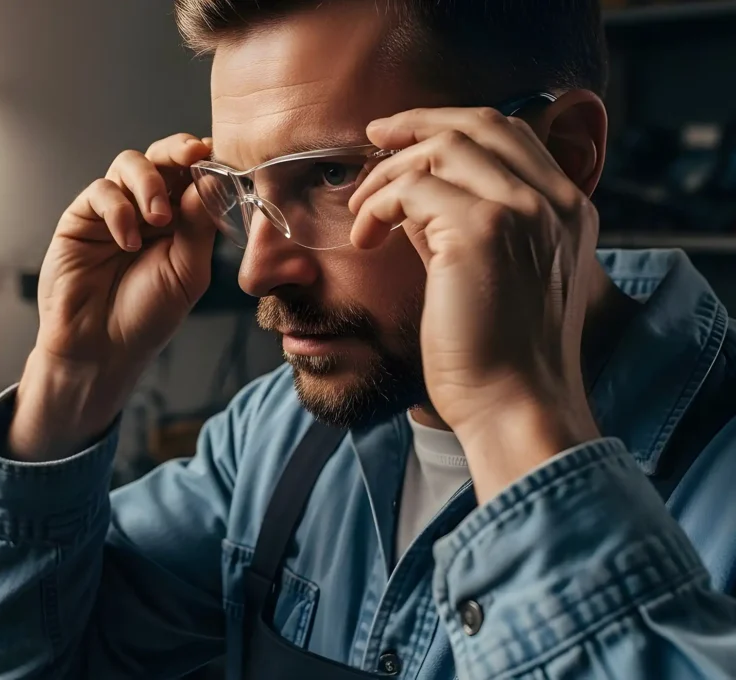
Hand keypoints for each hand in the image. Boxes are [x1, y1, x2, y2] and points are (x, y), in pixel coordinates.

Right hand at [10, 134, 215, 459]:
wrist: (102, 350)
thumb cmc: (146, 317)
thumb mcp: (187, 272)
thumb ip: (198, 226)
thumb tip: (210, 178)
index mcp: (178, 219)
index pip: (192, 174)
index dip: (205, 159)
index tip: (218, 154)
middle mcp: (145, 208)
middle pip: (161, 157)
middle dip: (178, 150)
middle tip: (193, 155)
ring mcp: (112, 210)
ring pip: (129, 164)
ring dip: (149, 183)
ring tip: (159, 219)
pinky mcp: (80, 218)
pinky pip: (101, 193)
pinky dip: (119, 210)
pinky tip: (128, 241)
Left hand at [348, 106, 601, 500]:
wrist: (516, 406)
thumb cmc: (497, 355)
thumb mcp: (493, 274)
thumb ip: (465, 226)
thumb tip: (414, 193)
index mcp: (567, 210)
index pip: (510, 133)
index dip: (450, 125)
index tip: (402, 136)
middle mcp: (552, 201)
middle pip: (479, 124)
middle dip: (416, 123)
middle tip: (372, 138)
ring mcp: (521, 211)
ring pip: (441, 148)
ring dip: (388, 172)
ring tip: (362, 210)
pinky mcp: (480, 231)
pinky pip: (411, 187)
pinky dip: (377, 204)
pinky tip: (366, 237)